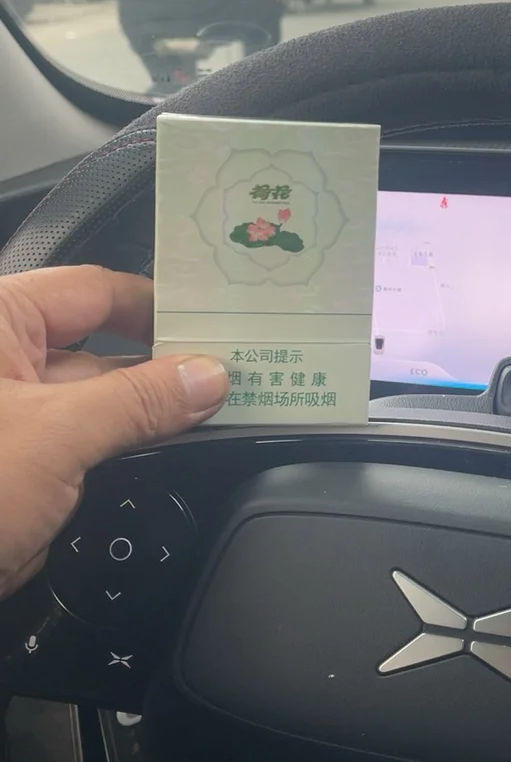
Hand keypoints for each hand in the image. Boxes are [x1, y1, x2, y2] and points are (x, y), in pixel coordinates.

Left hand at [0, 267, 226, 597]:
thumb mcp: (55, 436)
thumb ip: (139, 400)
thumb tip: (206, 377)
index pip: (96, 289)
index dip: (161, 305)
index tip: (222, 325)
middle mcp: (0, 362)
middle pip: (102, 347)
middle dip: (163, 366)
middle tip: (235, 377)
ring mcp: (7, 420)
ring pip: (95, 404)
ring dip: (148, 417)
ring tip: (216, 417)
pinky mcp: (15, 472)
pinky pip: (82, 449)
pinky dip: (122, 455)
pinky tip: (168, 460)